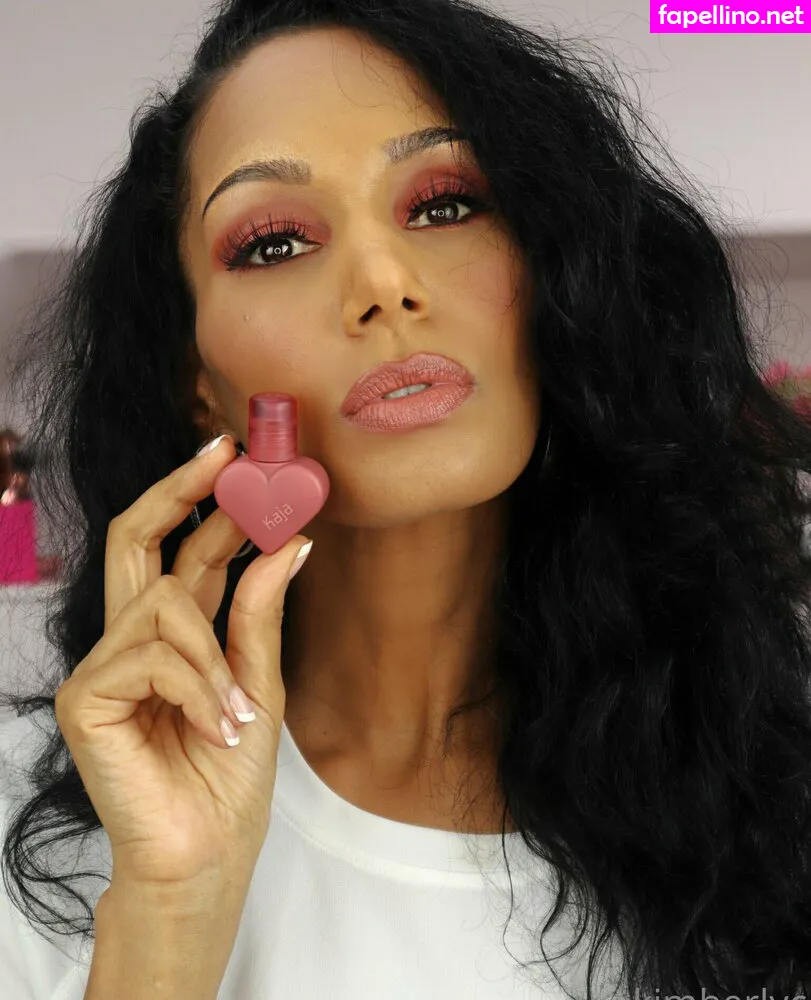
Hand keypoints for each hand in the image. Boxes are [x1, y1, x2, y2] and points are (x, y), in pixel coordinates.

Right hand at [54, 434, 311, 888]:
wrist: (207, 852)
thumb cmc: (229, 776)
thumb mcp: (258, 683)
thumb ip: (259, 614)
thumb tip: (289, 542)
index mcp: (172, 635)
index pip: (179, 552)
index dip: (206, 503)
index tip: (239, 457)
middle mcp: (130, 640)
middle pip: (133, 541)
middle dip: (178, 492)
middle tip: (222, 456)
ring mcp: (101, 667)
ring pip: (163, 604)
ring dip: (214, 656)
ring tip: (237, 711)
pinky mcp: (84, 699)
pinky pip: (150, 656)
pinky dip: (197, 689)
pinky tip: (214, 728)